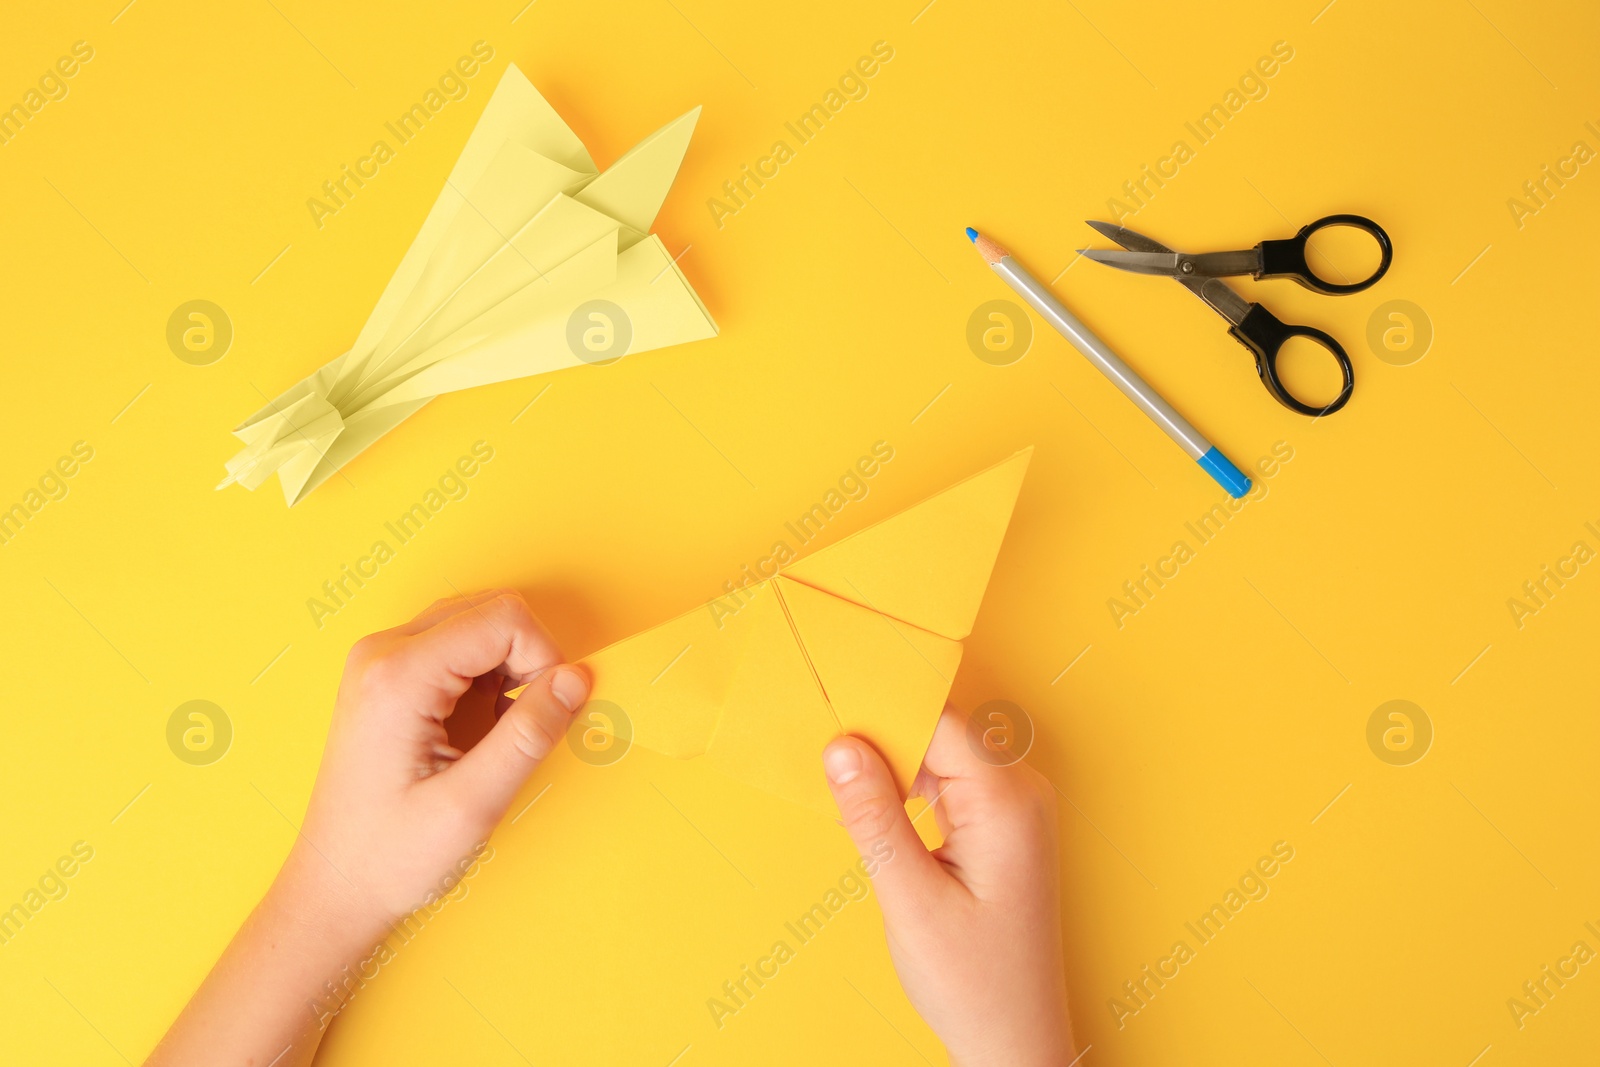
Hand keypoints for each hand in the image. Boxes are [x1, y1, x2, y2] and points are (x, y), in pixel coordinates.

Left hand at [147, 589, 587, 1066]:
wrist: (334, 888)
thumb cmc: (392, 857)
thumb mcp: (472, 805)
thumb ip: (528, 736)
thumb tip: (578, 678)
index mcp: (398, 677)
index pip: (502, 618)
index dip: (544, 657)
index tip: (545, 714)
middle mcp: (383, 653)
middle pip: (490, 611)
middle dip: (528, 660)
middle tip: (522, 727)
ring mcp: (381, 661)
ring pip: (477, 623)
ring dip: (508, 669)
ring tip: (495, 734)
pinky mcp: (388, 675)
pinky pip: (459, 647)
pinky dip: (487, 678)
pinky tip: (477, 729)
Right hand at [822, 708, 1072, 1066]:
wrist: (1015, 1040)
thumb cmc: (975, 983)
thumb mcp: (910, 900)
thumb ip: (874, 818)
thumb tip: (842, 749)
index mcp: (1008, 805)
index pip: (942, 723)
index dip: (886, 712)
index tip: (833, 710)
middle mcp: (1022, 796)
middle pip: (944, 733)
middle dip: (886, 735)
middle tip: (829, 750)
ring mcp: (1017, 812)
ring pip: (945, 756)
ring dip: (896, 763)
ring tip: (845, 780)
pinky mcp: (1003, 828)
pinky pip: (953, 783)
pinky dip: (912, 787)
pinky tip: (877, 806)